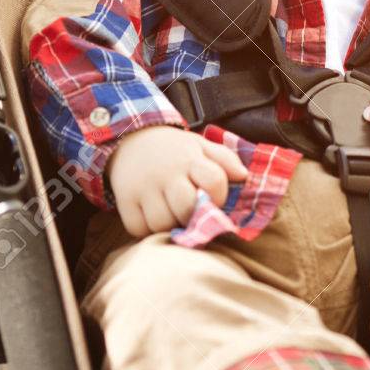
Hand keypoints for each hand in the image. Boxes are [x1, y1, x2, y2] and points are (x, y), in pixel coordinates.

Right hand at [105, 124, 247, 237]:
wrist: (130, 139)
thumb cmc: (173, 149)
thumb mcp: (200, 145)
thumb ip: (225, 159)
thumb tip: (244, 176)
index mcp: (189, 158)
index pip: (214, 180)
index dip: (219, 196)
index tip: (214, 198)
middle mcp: (166, 173)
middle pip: (187, 208)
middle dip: (193, 217)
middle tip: (192, 213)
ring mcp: (143, 187)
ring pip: (162, 223)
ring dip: (171, 226)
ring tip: (173, 215)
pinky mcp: (125, 200)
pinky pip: (139, 228)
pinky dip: (147, 230)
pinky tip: (153, 217)